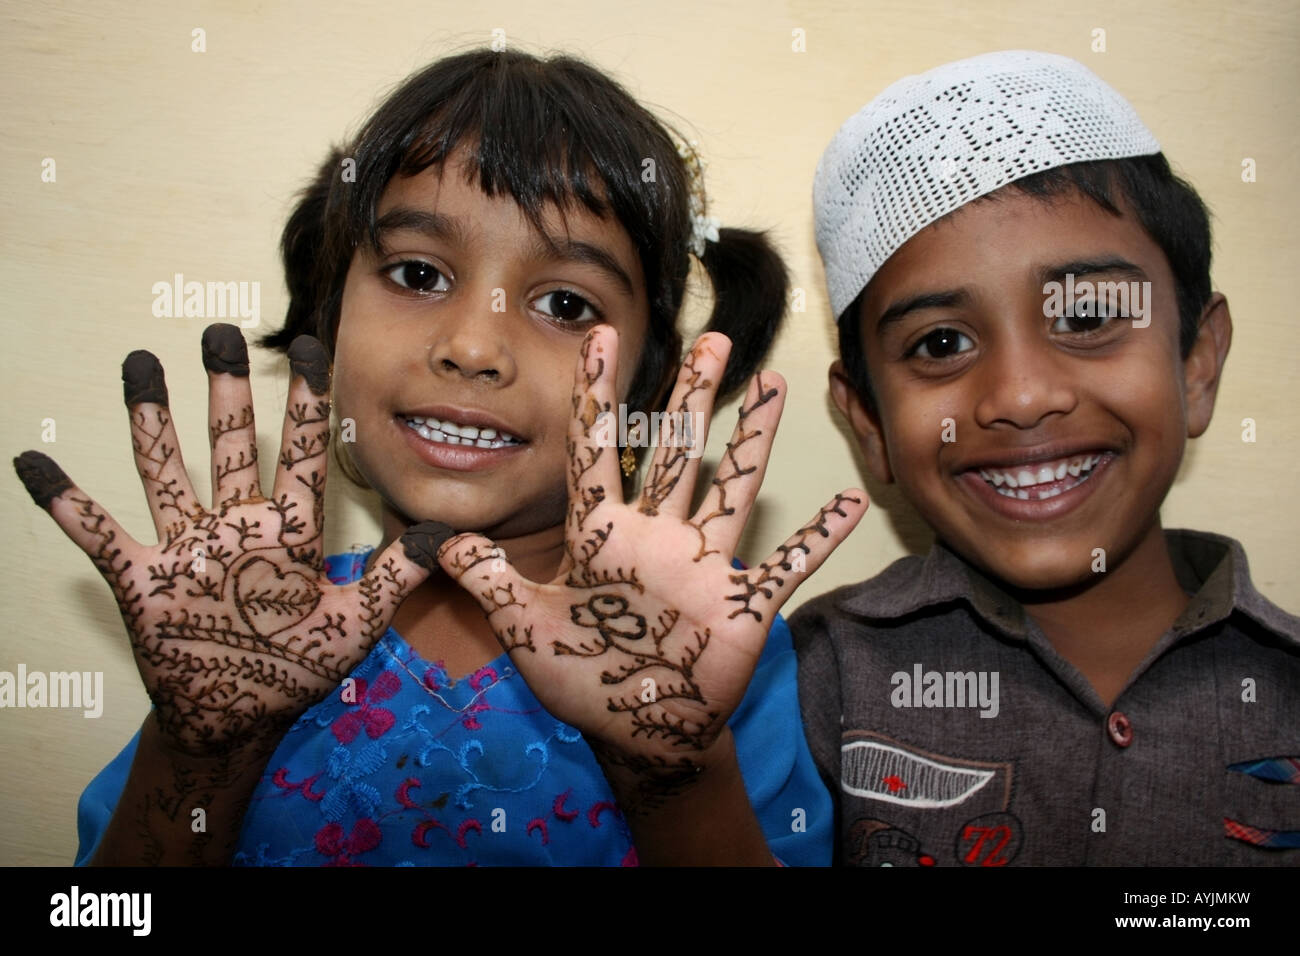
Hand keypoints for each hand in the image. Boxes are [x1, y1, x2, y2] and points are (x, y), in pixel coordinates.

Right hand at [14, 324, 446, 756]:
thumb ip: (392, 577)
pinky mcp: (142, 578)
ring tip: (141, 362)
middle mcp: (236, 525)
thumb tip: (444, 532)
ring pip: (166, 469)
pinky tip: (33, 463)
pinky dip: (65, 502)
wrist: (236, 719)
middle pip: (230, 444)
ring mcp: (187, 547)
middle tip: (220, 332)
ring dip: (151, 419)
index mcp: (287, 533)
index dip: (307, 402)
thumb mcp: (353, 625)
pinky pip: (99, 532)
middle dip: (226, 390)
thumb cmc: (295, 671)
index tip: (312, 347)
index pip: (301, 453)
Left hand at [436, 327, 865, 804]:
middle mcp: (656, 538)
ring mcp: (702, 568)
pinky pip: (786, 565)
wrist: (637, 735)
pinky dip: (817, 539)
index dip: (596, 395)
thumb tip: (439, 540)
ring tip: (773, 386)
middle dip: (692, 396)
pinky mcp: (740, 606)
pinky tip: (849, 503)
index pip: (596, 451)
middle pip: (675, 452)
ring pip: (731, 489)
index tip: (599, 336)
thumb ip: (489, 580)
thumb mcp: (523, 626)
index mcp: (603, 536)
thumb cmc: (582, 677)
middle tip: (714, 340)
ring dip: (753, 440)